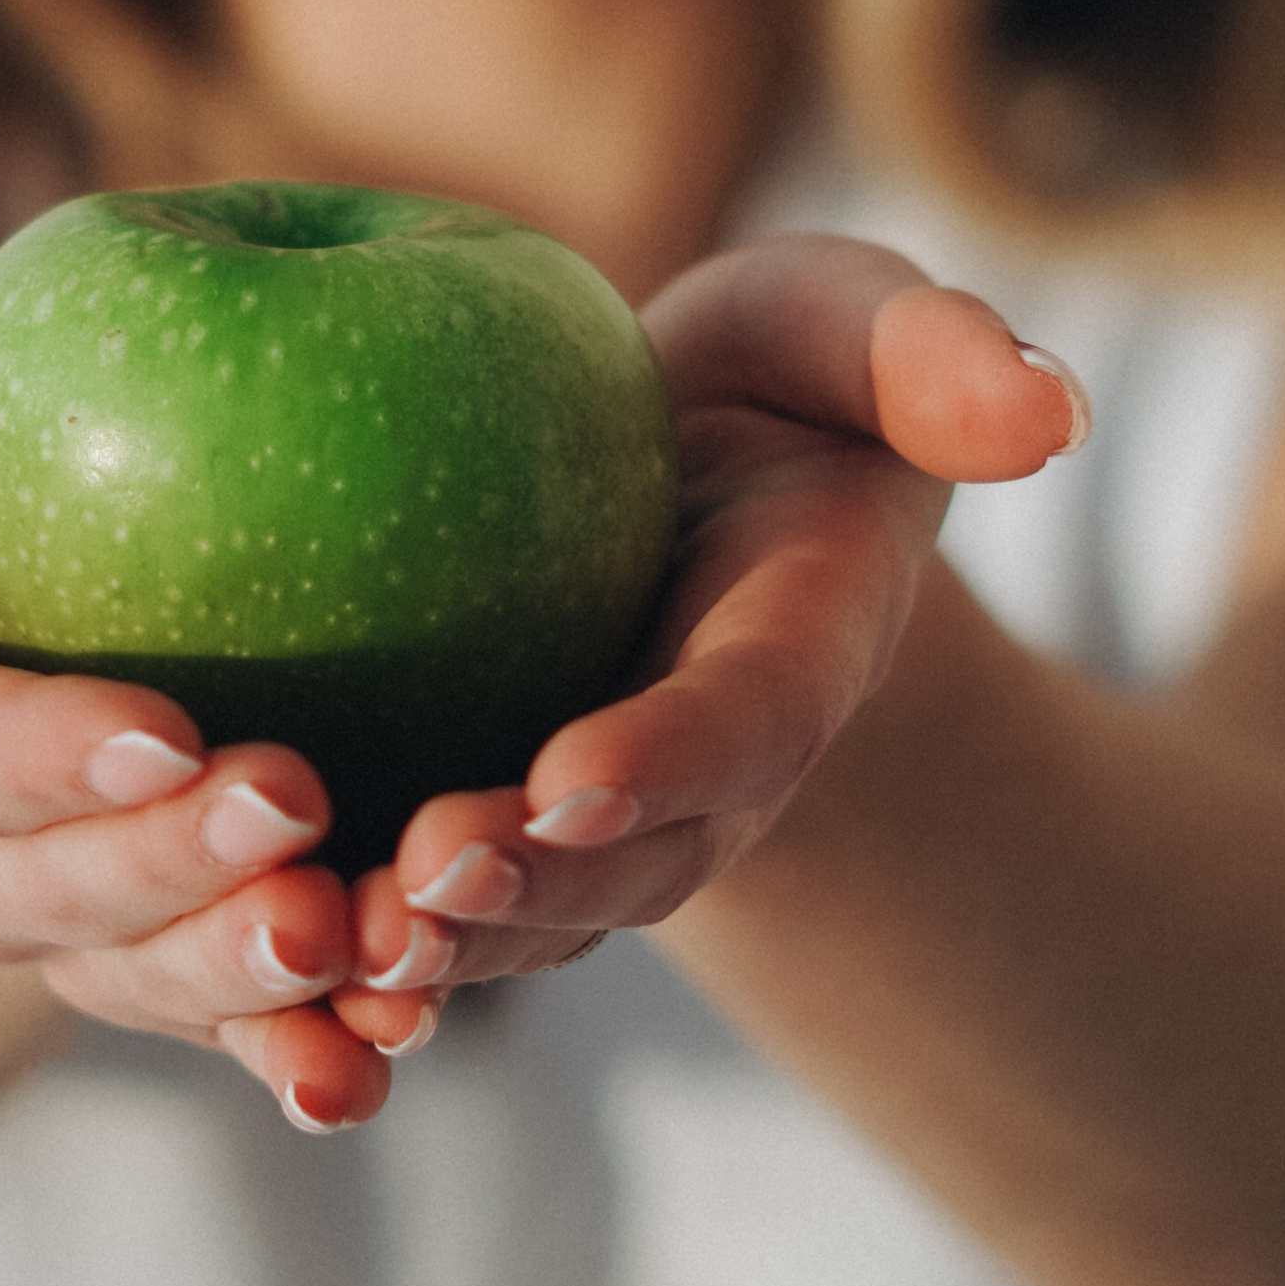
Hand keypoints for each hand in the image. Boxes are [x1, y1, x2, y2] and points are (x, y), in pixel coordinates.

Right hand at [0, 318, 432, 1131]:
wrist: (58, 518)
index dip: (30, 758)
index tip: (165, 726)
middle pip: (41, 897)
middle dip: (163, 877)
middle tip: (297, 814)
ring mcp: (79, 916)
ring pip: (147, 982)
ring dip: (250, 985)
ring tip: (370, 953)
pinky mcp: (196, 940)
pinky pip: (248, 1017)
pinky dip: (322, 1039)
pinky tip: (410, 1037)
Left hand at [328, 237, 1087, 1037]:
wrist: (681, 488)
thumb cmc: (771, 383)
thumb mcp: (849, 327)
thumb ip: (933, 354)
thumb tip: (1043, 408)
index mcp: (794, 656)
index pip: (744, 719)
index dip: (669, 756)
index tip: (572, 772)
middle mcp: (696, 778)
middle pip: (625, 857)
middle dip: (534, 887)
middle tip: (427, 877)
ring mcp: (588, 833)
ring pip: (517, 921)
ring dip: (429, 947)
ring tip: (331, 941)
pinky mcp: (477, 842)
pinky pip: (413, 916)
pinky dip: (341, 958)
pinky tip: (241, 951)